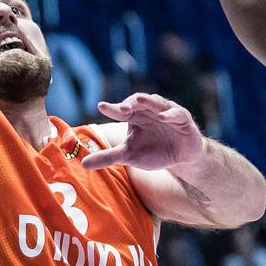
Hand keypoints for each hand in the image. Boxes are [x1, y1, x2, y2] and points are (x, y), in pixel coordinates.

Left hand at [84, 93, 204, 172]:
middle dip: (130, 103)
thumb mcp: (129, 155)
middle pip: (138, 102)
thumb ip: (108, 157)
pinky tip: (163, 116)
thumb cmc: (153, 151)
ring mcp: (166, 112)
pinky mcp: (183, 118)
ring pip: (157, 102)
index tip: (101, 106)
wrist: (180, 158)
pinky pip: (177, 112)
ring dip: (148, 101)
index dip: (112, 108)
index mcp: (135, 117)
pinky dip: (170, 113)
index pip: (121, 110)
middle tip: (121, 108)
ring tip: (139, 102)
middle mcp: (149, 111)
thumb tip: (82, 164)